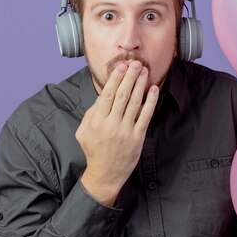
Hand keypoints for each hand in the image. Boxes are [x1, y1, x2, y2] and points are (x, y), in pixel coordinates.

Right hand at [75, 60, 159, 205]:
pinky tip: (153, 89)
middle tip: (136, 64)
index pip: (107, 94)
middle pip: (122, 95)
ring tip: (144, 72)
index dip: (115, 78)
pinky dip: (150, 101)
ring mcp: (125, 130)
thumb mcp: (83, 131)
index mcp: (97, 120)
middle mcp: (111, 124)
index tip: (121, 66)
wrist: (105, 173)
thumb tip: (101, 97)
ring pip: (135, 103)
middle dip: (130, 77)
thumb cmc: (94, 151)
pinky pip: (145, 116)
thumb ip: (90, 113)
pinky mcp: (137, 137)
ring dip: (140, 85)